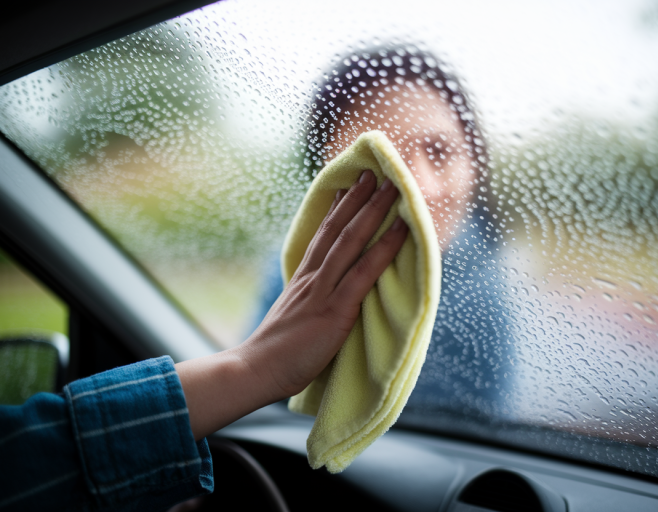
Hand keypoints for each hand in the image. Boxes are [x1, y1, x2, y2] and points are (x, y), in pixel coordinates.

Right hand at [176, 170, 407, 438]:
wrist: (256, 369)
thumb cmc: (275, 353)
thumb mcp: (294, 319)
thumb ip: (310, 304)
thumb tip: (323, 300)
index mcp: (303, 280)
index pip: (321, 237)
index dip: (337, 211)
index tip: (349, 188)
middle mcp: (312, 277)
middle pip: (337, 229)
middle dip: (357, 199)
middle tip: (374, 174)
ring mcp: (323, 290)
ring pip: (351, 241)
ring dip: (373, 211)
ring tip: (392, 188)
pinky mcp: (335, 309)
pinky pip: (364, 272)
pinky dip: (385, 248)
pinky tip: (402, 231)